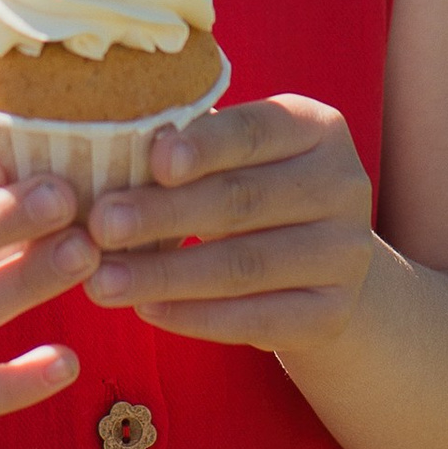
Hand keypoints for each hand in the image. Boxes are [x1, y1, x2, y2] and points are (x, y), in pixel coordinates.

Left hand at [85, 96, 373, 347]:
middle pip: (242, 200)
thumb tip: (109, 147)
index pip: (256, 130)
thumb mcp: (232, 158)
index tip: (156, 161)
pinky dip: (196, 318)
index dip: (206, 145)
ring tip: (103, 280)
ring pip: (245, 266)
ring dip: (166, 274)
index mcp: (315, 128)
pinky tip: (147, 310)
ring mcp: (346, 254)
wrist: (319, 267)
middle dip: (165, 214)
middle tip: (101, 225)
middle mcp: (343, 185)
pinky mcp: (334, 313)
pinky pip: (257, 320)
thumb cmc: (251, 191)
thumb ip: (187, 149)